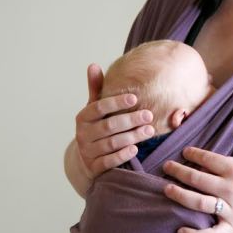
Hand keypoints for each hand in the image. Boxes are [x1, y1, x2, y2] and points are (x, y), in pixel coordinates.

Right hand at [74, 63, 153, 177]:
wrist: (85, 161)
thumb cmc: (96, 128)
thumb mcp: (94, 110)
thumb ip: (96, 89)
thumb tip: (93, 65)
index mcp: (83, 117)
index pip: (99, 107)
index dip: (116, 102)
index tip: (135, 97)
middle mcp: (83, 134)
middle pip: (108, 126)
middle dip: (130, 120)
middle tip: (149, 115)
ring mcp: (88, 152)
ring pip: (111, 144)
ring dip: (131, 137)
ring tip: (149, 131)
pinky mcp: (94, 168)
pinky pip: (109, 162)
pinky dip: (122, 155)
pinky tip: (135, 149)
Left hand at [162, 147, 232, 232]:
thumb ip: (229, 162)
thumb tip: (204, 161)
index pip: (207, 159)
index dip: (192, 153)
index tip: (183, 152)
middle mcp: (230, 189)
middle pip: (197, 178)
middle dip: (178, 171)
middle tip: (167, 167)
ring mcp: (230, 210)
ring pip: (198, 202)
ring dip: (179, 195)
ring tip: (167, 189)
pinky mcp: (232, 228)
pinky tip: (180, 230)